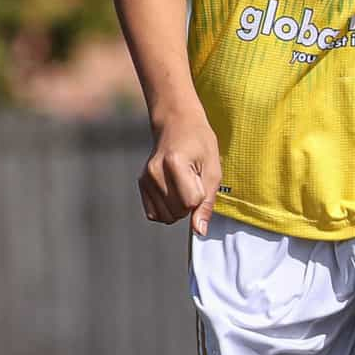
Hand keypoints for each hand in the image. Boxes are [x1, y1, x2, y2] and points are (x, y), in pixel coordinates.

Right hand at [140, 111, 222, 235]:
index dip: (201, 195)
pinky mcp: (141, 184)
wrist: (176, 124)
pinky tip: (172, 193)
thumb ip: (207, 202)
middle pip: (178, 211)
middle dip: (190, 204)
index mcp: (174, 163)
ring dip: (179, 209)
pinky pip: (154, 214)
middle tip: (193, 180)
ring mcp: (145, 179)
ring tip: (182, 186)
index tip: (200, 178)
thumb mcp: (213, 169)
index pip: (190, 202)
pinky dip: (166, 210)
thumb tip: (199, 231)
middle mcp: (154, 172)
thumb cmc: (199, 143)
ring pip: (166, 216)